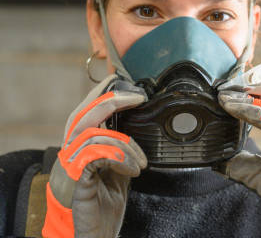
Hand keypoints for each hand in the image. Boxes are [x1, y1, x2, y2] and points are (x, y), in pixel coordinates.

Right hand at [42, 75, 146, 237]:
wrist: (96, 235)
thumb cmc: (105, 203)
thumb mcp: (119, 169)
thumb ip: (122, 148)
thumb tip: (139, 125)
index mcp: (82, 146)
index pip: (88, 110)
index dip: (104, 92)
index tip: (131, 87)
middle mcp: (72, 151)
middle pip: (84, 112)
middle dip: (112, 98)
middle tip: (138, 98)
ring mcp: (71, 164)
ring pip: (93, 132)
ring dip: (125, 143)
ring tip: (140, 163)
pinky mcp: (76, 180)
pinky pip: (94, 154)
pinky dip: (118, 156)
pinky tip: (132, 169)